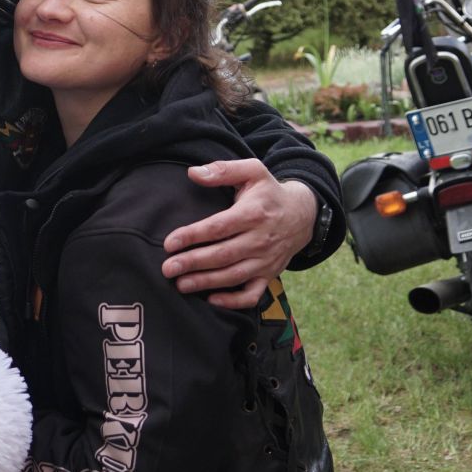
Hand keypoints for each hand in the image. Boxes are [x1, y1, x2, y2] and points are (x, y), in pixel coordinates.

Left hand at [160, 161, 316, 309]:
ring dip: (206, 283)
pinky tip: (212, 301)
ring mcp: (266, 260)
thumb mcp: (252, 171)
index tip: (169, 243)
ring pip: (234, 276)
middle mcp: (260, 240)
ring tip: (181, 284)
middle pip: (223, 255)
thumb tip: (193, 173)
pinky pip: (253, 294)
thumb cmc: (269, 192)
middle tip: (167, 268)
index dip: (193, 236)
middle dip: (193, 263)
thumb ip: (223, 170)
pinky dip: (234, 301)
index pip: (219, 227)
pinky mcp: (269, 275)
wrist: (303, 215)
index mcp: (253, 214)